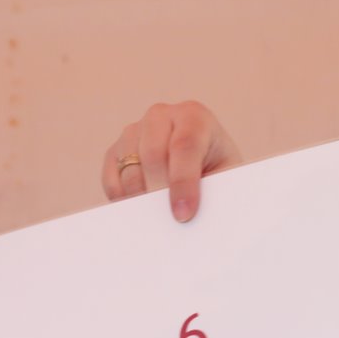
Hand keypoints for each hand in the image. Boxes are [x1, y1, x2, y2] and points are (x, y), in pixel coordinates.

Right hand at [100, 102, 243, 221]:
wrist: (204, 169)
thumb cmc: (218, 173)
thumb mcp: (227, 177)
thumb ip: (214, 189)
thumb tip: (191, 214)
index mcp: (194, 116)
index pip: (185, 145)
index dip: (183, 182)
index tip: (184, 214)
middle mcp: (160, 117)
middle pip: (152, 154)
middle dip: (160, 192)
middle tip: (169, 221)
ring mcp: (134, 132)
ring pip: (129, 167)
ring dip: (141, 198)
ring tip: (157, 220)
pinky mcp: (115, 152)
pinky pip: (111, 178)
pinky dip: (123, 199)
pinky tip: (140, 210)